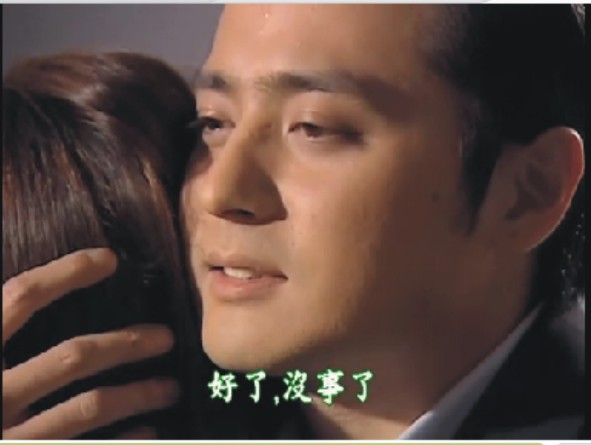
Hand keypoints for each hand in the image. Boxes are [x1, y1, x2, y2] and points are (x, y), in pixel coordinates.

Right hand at [2, 248, 178, 439]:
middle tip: (166, 338)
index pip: (20, 299)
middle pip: (72, 356)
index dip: (65, 274)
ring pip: (88, 407)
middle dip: (126, 344)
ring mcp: (12, 437)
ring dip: (138, 394)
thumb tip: (24, 298)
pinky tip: (148, 432)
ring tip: (171, 389)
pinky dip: (121, 441)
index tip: (108, 260)